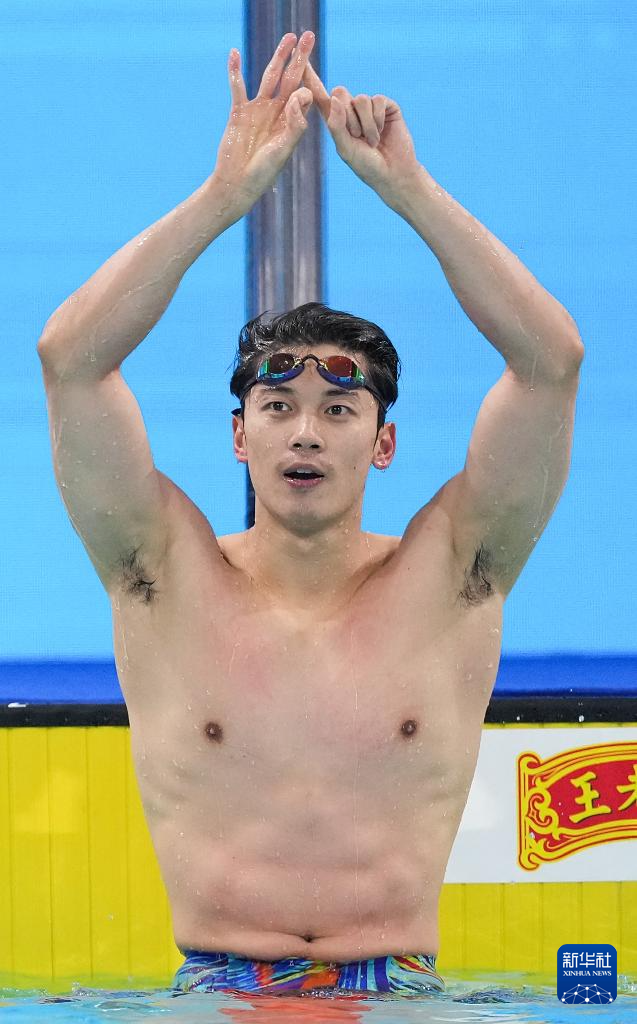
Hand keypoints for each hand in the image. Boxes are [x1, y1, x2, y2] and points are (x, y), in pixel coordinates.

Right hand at [213, 32, 314, 214]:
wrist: (237, 184)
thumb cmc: (263, 173)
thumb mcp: (283, 150)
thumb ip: (295, 124)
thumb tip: (303, 94)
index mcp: (292, 122)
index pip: (303, 95)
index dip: (306, 84)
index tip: (305, 85)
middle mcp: (277, 113)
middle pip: (290, 78)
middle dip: (300, 58)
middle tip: (309, 36)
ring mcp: (258, 110)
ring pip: (269, 77)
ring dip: (278, 57)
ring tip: (288, 37)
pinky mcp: (239, 112)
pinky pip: (237, 87)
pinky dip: (235, 71)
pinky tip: (235, 54)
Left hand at [302, 60, 421, 199]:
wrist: (393, 173)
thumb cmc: (367, 166)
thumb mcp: (346, 150)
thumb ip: (337, 126)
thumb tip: (335, 97)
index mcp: (336, 121)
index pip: (320, 96)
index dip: (311, 78)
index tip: (301, 61)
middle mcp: (351, 110)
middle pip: (340, 92)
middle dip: (348, 117)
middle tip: (357, 137)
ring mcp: (369, 107)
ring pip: (361, 99)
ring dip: (366, 124)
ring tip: (372, 141)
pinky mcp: (386, 106)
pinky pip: (377, 100)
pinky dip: (378, 120)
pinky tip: (383, 133)